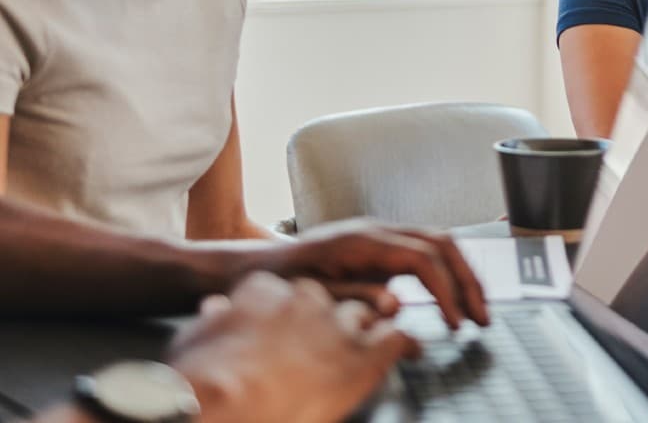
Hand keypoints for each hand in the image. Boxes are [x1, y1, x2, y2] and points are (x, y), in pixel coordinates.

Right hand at [166, 271, 416, 422]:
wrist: (221, 399)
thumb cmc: (198, 378)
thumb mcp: (195, 337)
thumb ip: (212, 319)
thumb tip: (212, 308)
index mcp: (265, 290)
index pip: (296, 291)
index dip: (302, 310)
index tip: (302, 323)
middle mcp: (306, 297)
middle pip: (337, 298)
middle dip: (342, 318)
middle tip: (345, 337)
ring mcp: (336, 322)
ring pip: (370, 313)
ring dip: (377, 328)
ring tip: (391, 341)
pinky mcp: (363, 353)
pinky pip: (396, 339)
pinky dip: (404, 345)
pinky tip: (410, 351)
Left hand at [239, 220, 488, 327]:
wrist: (255, 265)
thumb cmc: (278, 282)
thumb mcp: (312, 296)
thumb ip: (357, 298)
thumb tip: (397, 305)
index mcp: (363, 242)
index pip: (423, 259)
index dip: (446, 291)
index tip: (455, 322)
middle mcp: (377, 230)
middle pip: (442, 243)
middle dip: (467, 280)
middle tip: (482, 316)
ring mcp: (380, 233)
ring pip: (438, 242)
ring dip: (461, 274)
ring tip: (475, 308)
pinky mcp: (380, 243)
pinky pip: (425, 248)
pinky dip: (446, 270)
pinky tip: (450, 294)